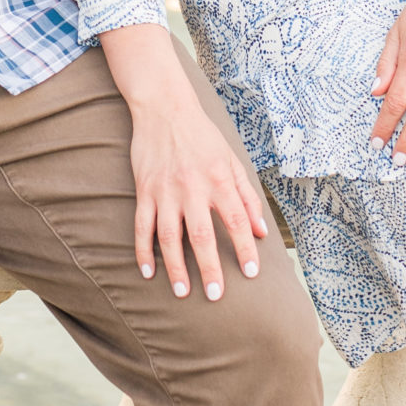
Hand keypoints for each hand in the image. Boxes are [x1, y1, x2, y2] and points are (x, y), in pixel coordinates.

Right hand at [98, 25, 267, 300]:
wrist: (165, 109)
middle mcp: (193, 188)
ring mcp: (165, 191)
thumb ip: (248, 197)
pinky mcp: (144, 191)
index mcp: (219, 180)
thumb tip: (262, 232)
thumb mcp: (232, 161)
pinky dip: (143, 251)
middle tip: (215, 296)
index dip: (245, 247)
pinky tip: (148, 273)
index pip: (236, 220)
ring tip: (182, 292)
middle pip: (201, 236)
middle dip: (210, 268)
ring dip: (175, 267)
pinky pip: (142, 226)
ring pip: (169, 237)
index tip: (251, 273)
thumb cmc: (203, 138)